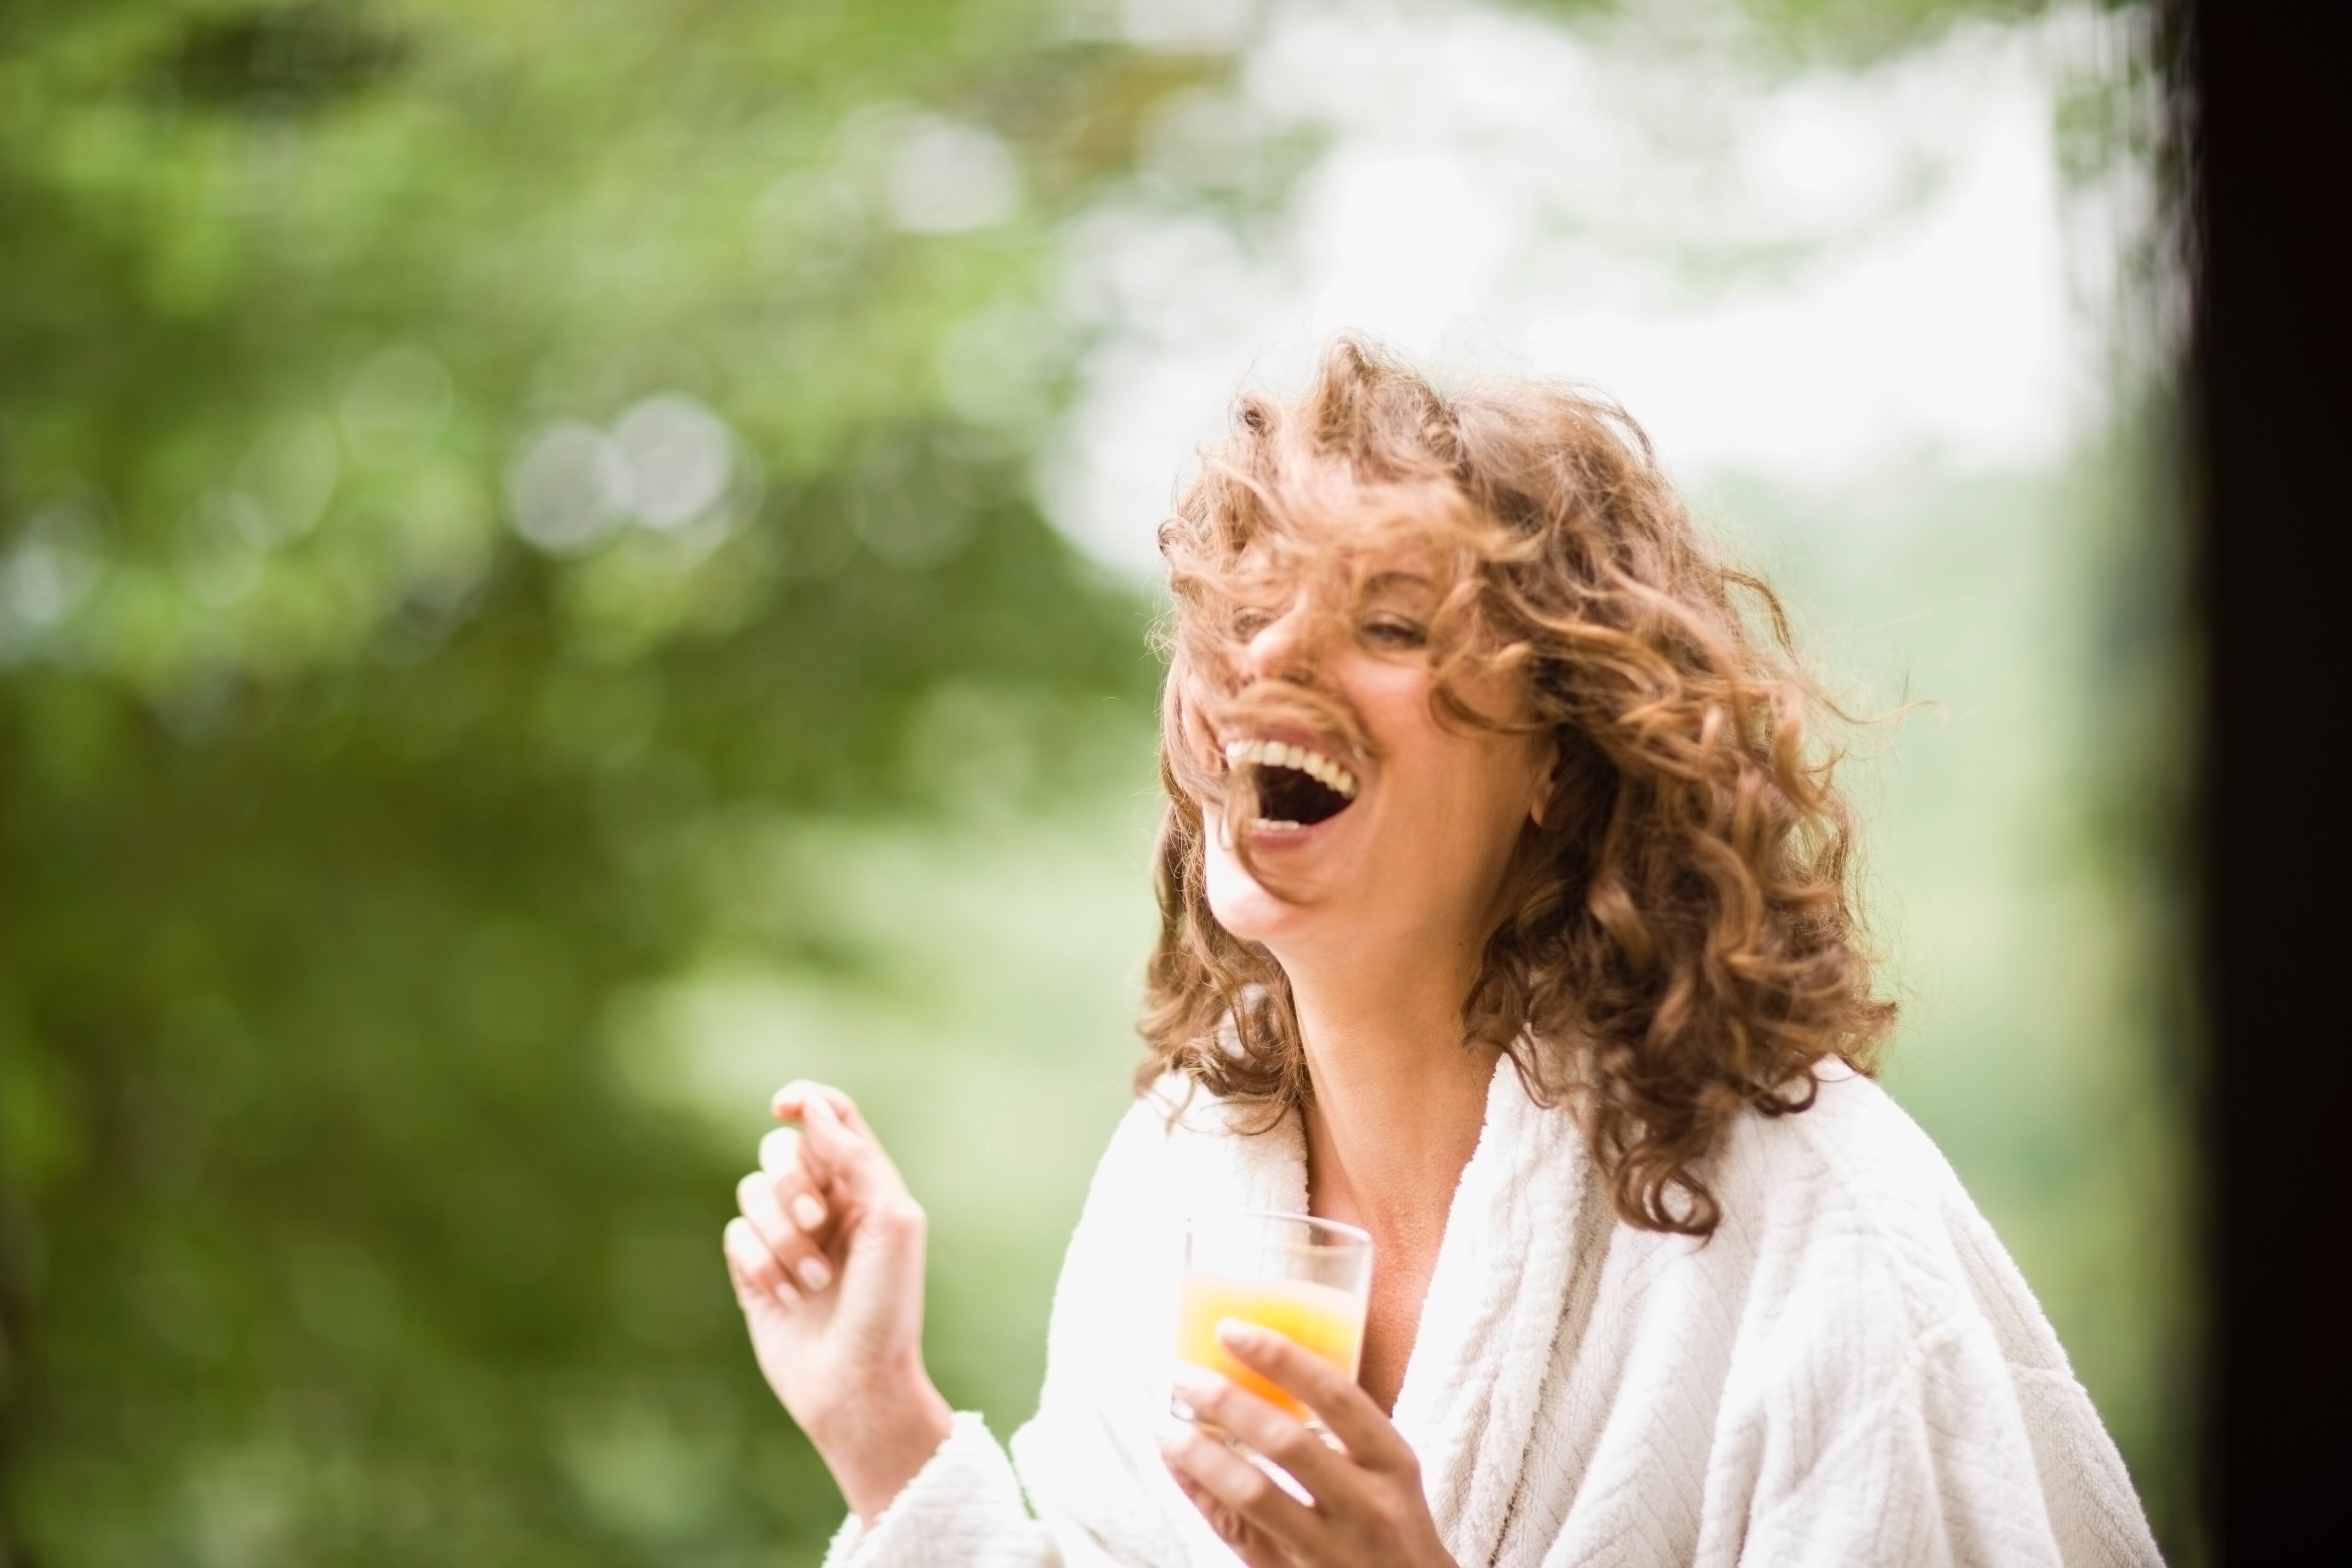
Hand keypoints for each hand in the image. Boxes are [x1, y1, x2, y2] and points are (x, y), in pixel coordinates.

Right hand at [723, 1080, 952, 1522]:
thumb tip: (812, 1108)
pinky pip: (733, 1235)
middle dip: (792, 1183)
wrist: (857, 1384)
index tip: (784, 1106)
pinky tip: (784, 1296)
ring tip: (812, 1281)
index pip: (831, 1117)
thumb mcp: (891, 1221)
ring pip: (750, 1192)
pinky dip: (758, 1262)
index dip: (805, 1100)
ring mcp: (786, 1237)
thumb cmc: (886, 1307)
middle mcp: (824, 1204)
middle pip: (781, 1150)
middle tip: (817, 1223)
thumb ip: (855, 1157)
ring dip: (780, 1236)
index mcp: (866, 1184)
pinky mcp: (754, 1270)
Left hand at [1157, 1320, 1457, 1567]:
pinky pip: (1238, 1534)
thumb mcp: (1389, 1476)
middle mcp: (1366, 1504)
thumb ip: (1343, 1432)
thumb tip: (1263, 1371)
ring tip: (1167, 1426)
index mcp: (1392, 1463)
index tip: (1230, 1329)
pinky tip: (1178, 1469)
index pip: (1335, 1395)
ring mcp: (1330, 1548)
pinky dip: (1202, 1496)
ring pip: (1254, 1494)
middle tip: (1183, 1376)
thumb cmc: (1395, 1529)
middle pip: (1287, 1441)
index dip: (1280, 1357)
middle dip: (1227, 1402)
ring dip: (1202, 1454)